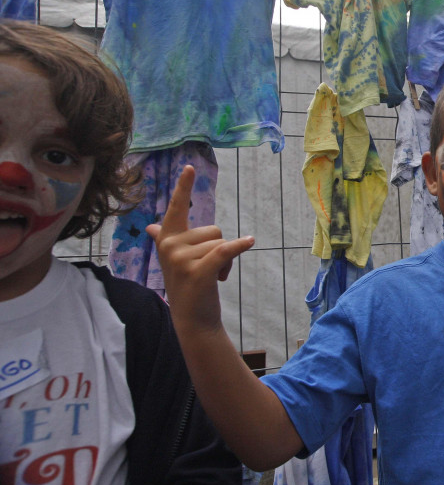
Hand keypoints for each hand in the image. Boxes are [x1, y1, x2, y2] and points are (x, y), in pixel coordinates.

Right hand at [146, 165, 254, 333]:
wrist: (192, 318)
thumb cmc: (188, 285)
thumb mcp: (174, 260)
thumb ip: (165, 240)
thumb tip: (152, 228)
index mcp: (166, 239)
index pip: (177, 208)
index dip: (183, 187)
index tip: (189, 167)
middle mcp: (170, 246)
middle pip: (213, 229)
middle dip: (219, 248)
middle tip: (209, 269)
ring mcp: (181, 259)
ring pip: (221, 243)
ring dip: (226, 261)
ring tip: (213, 277)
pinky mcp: (197, 272)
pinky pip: (224, 250)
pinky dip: (239, 246)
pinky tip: (250, 241)